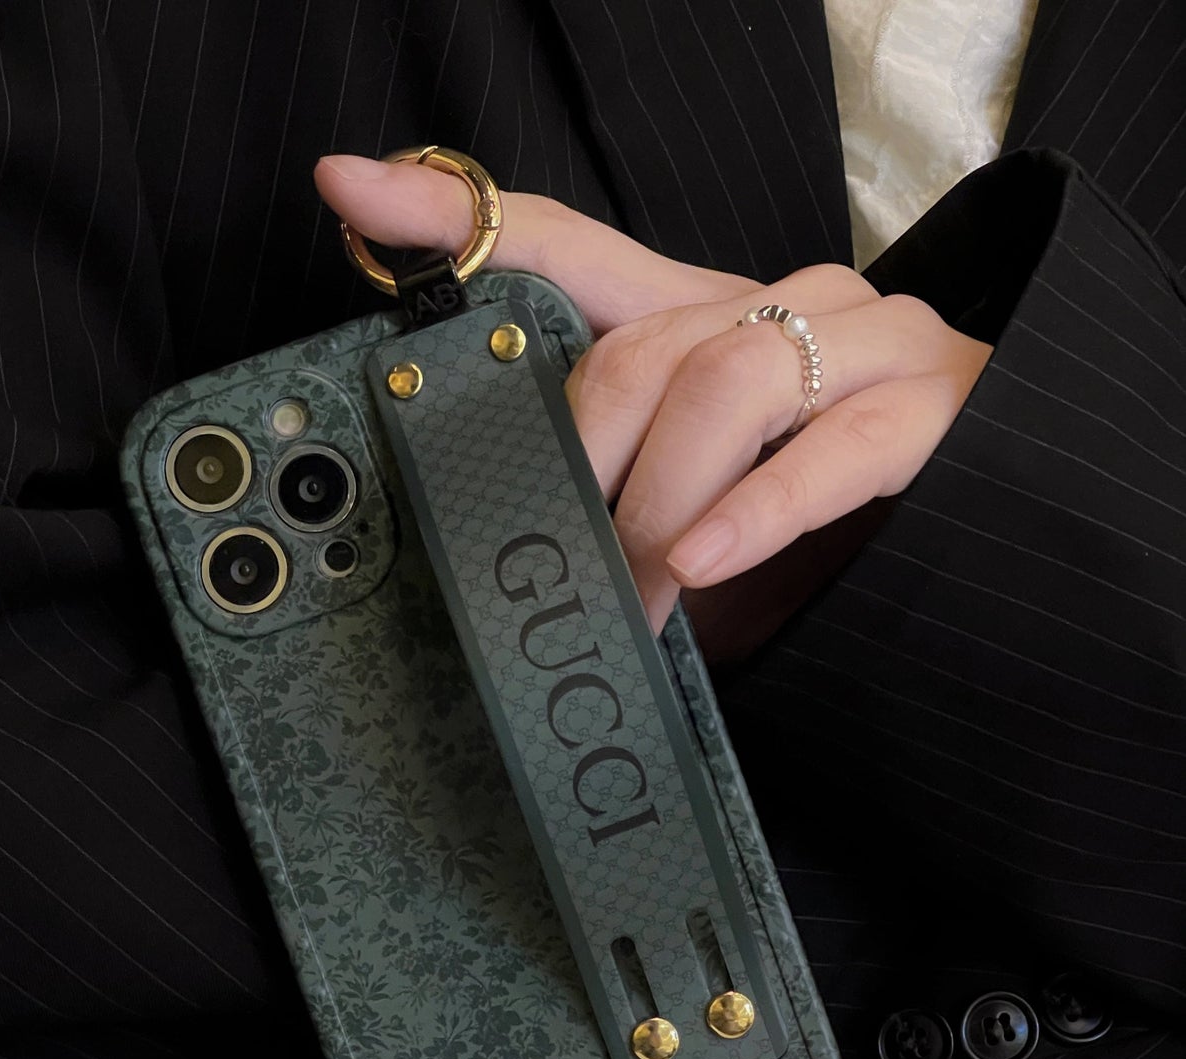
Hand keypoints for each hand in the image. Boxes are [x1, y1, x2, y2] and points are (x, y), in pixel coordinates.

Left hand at [315, 155, 990, 653]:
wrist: (978, 521)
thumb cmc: (810, 518)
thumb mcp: (684, 498)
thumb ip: (608, 486)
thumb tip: (499, 525)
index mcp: (706, 316)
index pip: (570, 248)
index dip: (459, 219)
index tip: (352, 191)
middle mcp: (779, 304)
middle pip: (637, 351)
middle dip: (587, 473)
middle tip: (571, 570)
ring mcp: (861, 345)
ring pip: (722, 388)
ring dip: (661, 510)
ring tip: (645, 595)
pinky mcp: (928, 408)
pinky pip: (828, 450)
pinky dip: (755, 510)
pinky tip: (704, 557)